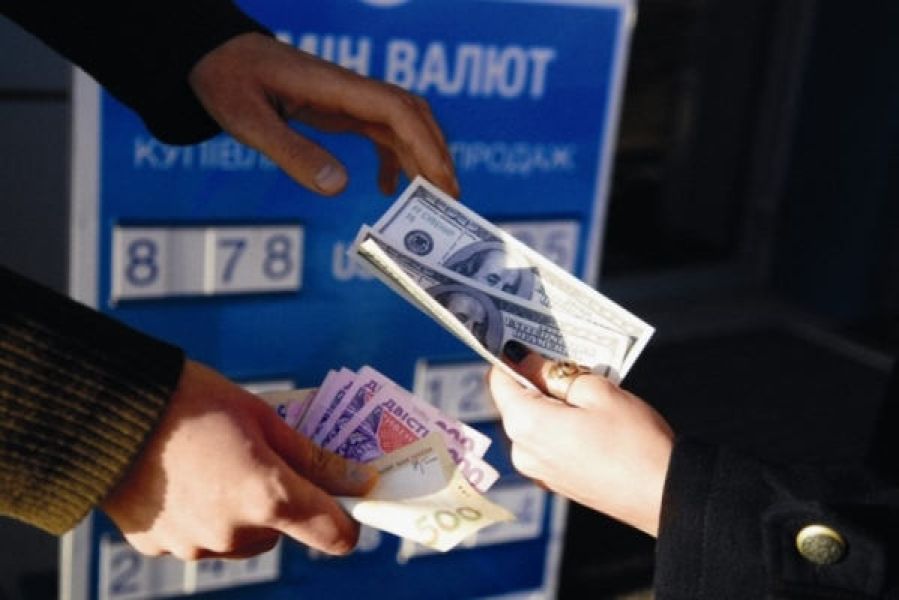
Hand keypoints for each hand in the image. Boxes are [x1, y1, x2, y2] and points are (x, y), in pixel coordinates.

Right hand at [101, 360, 377, 559]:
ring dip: (239, 511)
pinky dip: (200, 514)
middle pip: (281, 531)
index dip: (345, 519)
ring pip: (241, 537)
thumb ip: (313, 457)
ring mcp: (195, 545)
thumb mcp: (264, 418)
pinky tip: (183, 478)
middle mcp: (235, 533)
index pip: (334, 536)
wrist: (109, 410)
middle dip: (280, 500)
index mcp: (269, 497)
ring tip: (213, 463)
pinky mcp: (161, 547)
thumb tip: (360, 479)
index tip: (342, 497)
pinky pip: (200, 537)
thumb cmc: (194, 402)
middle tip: (257, 456)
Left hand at [189, 33, 458, 197]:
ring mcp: (350, 99)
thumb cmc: (227, 81)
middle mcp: (352, 90)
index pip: (397, 110)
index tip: (440, 180)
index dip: (425, 145)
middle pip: (413, 116)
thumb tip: (340, 188)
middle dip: (436, 154)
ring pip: (403, 126)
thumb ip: (292, 151)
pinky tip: (386, 190)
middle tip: (451, 199)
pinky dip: (393, 160)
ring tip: (433, 200)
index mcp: (336, 87)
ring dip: (422, 159)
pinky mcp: (342, 109)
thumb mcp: (249, 121)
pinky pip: (381, 133)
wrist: (215, 57)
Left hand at [487, 344, 673, 535]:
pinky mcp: (554, 481)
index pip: (499, 378)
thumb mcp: (597, 391)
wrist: (664, 496)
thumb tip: (522, 357)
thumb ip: (553, 371)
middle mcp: (522, 450)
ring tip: (585, 389)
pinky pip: (545, 442)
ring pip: (532, 421)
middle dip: (536, 377)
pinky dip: (558, 424)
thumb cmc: (635, 440)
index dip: (511, 355)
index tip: (526, 336)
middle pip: (515, 400)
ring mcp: (537, 470)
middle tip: (567, 359)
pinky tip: (588, 418)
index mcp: (526, 424)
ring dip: (550, 401)